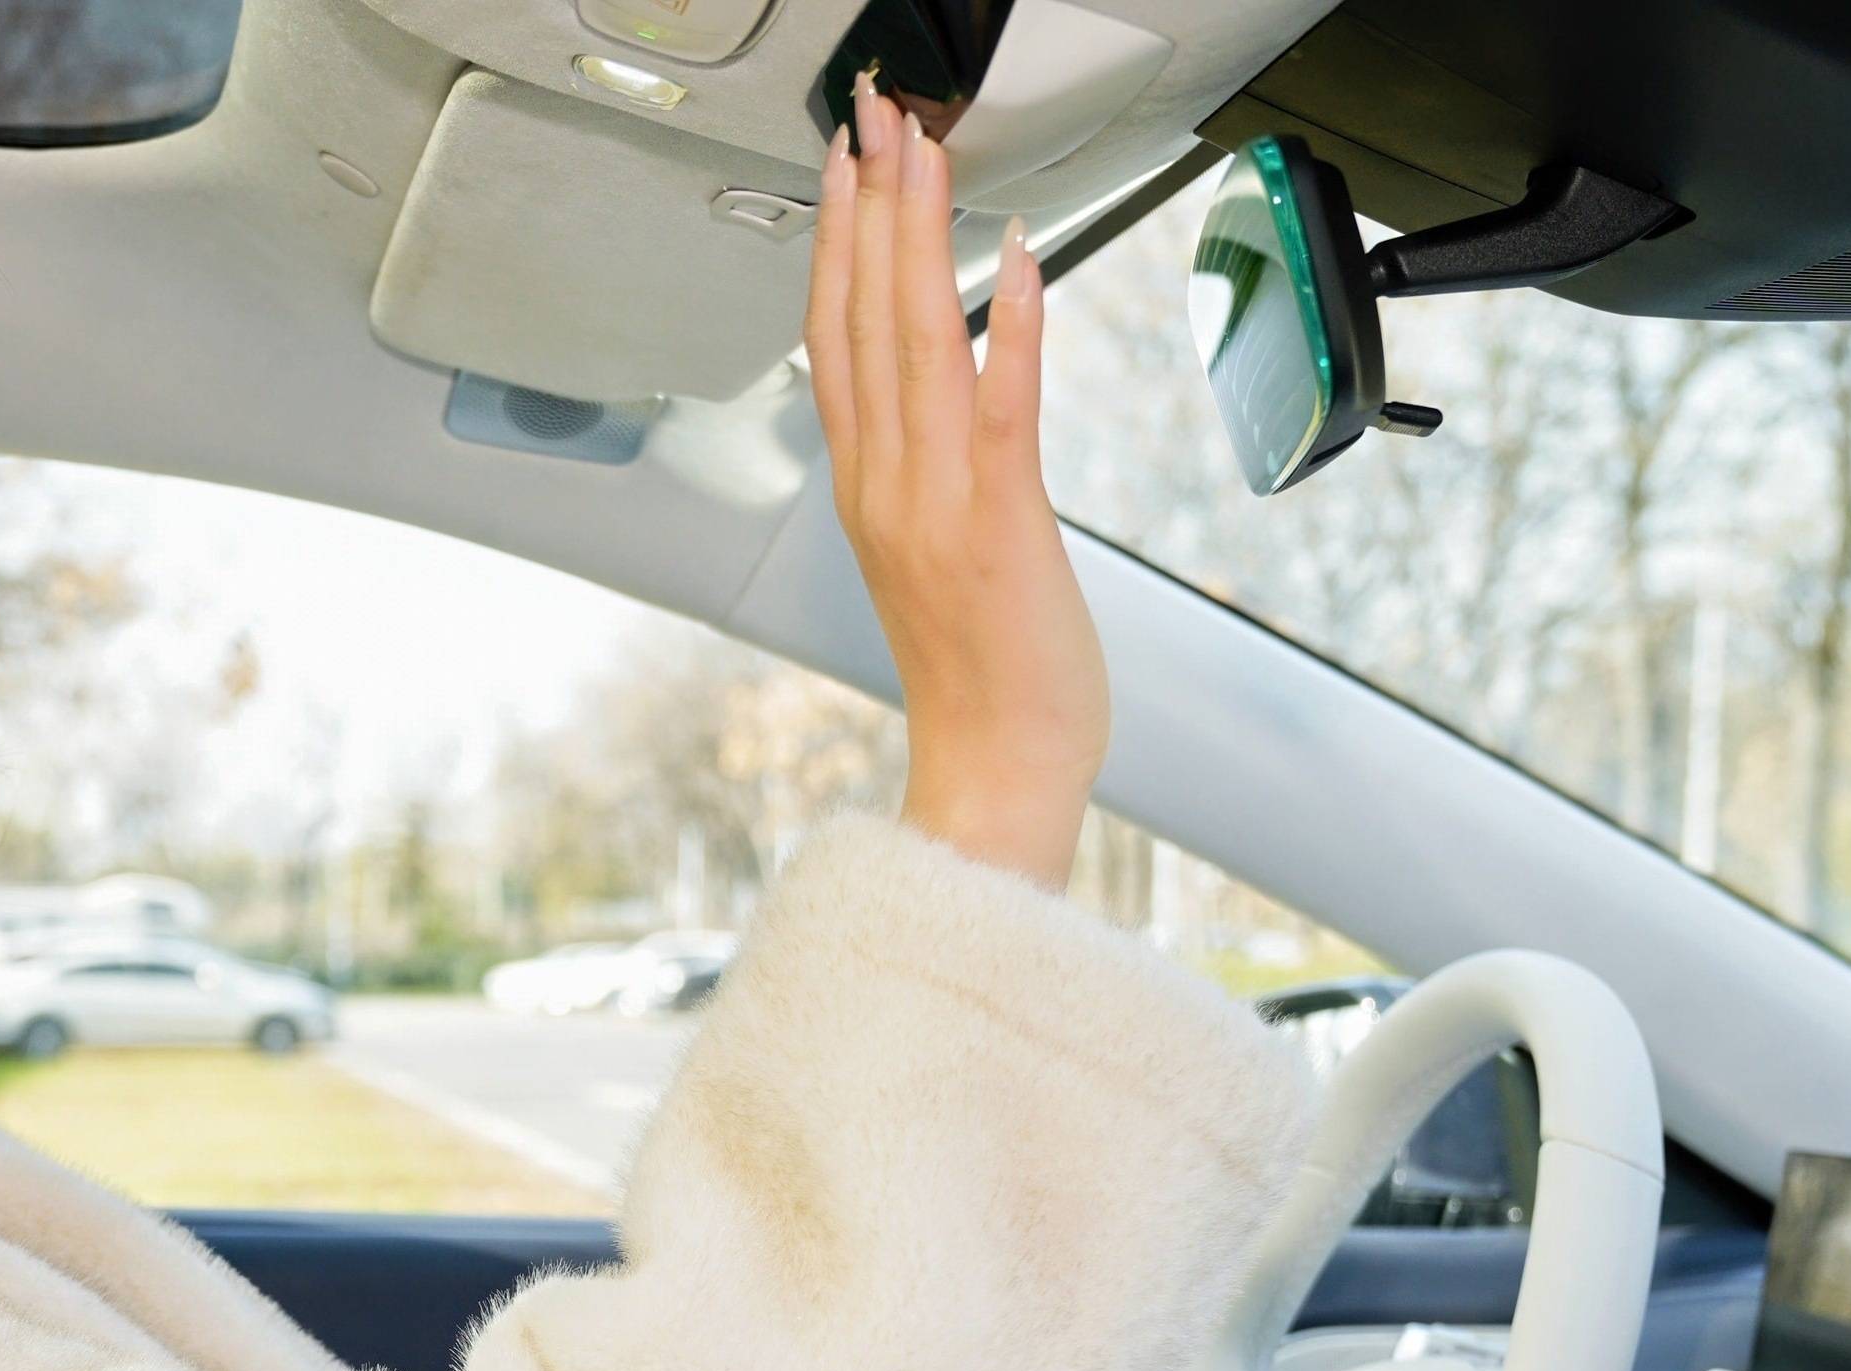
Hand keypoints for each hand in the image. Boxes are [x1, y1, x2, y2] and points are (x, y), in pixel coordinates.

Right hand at [805, 69, 1108, 888]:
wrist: (995, 772)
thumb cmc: (983, 681)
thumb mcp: (935, 559)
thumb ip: (928, 475)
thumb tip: (947, 405)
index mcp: (868, 490)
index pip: (836, 341)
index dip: (837, 244)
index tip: (844, 170)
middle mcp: (887, 485)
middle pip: (864, 319)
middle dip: (869, 207)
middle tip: (874, 119)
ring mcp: (936, 501)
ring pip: (915, 343)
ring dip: (920, 237)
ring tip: (924, 153)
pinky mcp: (999, 521)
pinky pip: (1000, 406)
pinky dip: (1007, 326)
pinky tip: (1014, 259)